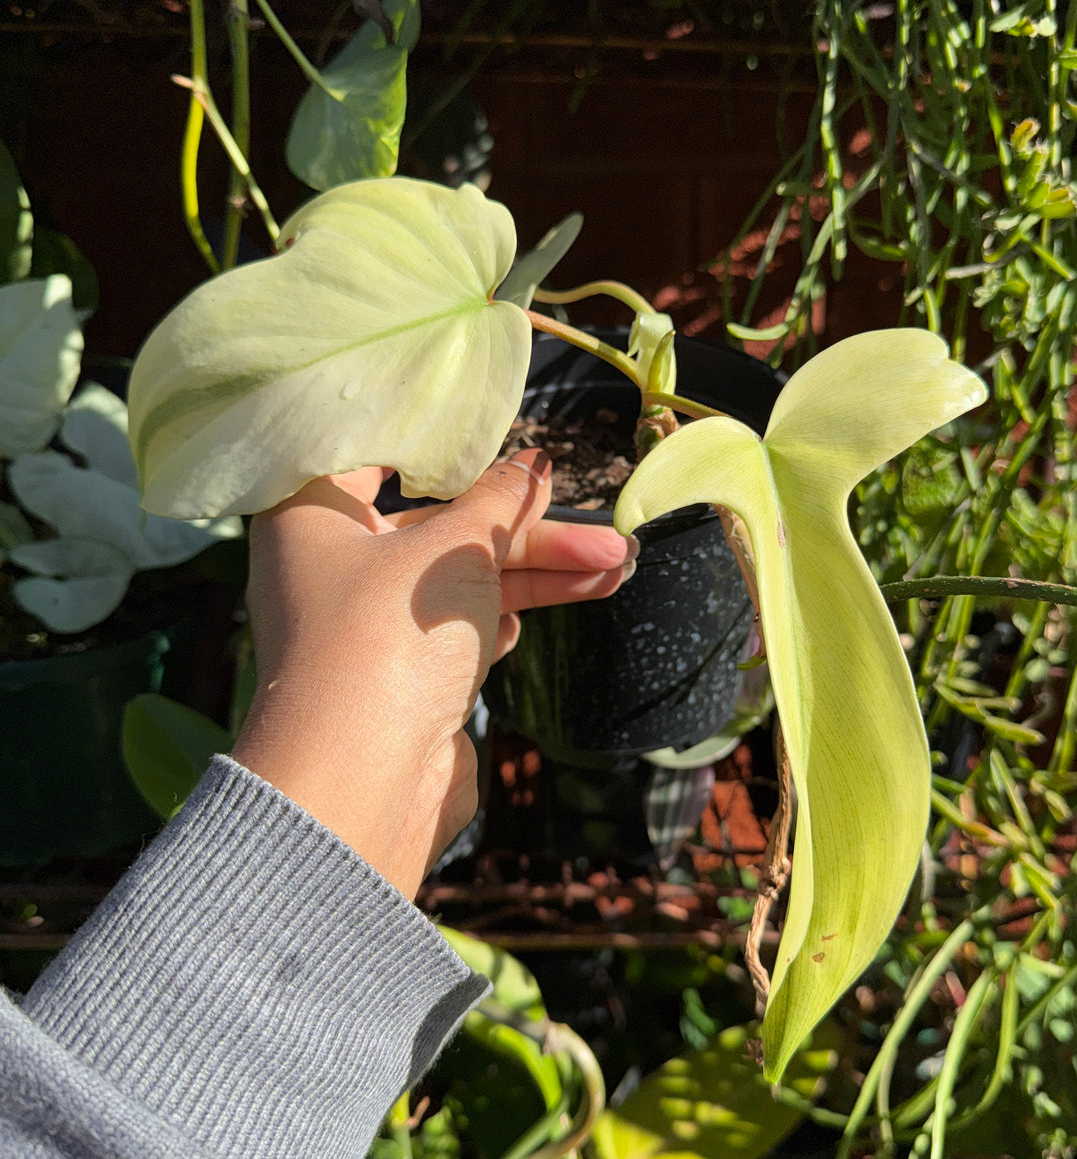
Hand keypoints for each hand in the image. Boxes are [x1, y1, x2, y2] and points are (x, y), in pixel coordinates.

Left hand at [231, 450, 634, 897]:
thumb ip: (502, 502)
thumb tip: (536, 463)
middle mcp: (333, 566)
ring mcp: (367, 625)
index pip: (380, 456)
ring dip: (539, 575)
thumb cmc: (389, 637)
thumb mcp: (458, 549)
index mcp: (314, 517)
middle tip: (608, 538)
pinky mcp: (398, 675)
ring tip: (617, 570)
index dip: (447, 447)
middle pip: (444, 526)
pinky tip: (540, 613)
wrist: (362, 784)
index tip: (505, 437)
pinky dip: (502, 617)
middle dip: (532, 535)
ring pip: (462, 581)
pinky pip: (458, 628)